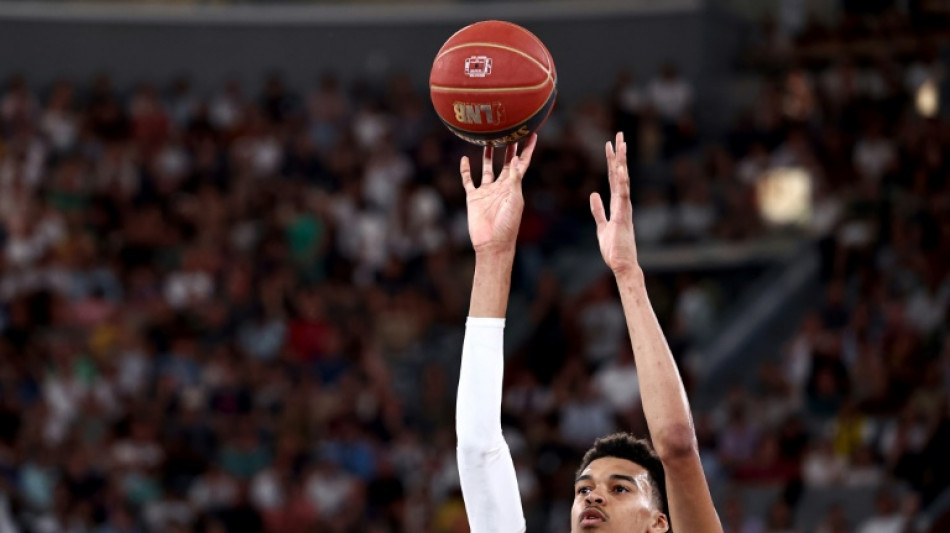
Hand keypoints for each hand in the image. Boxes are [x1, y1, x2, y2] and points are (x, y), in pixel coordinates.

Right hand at [461, 134, 537, 255]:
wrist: (492, 243)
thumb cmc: (507, 225)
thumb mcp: (514, 201)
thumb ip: (514, 180)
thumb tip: (515, 159)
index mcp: (514, 187)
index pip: (522, 164)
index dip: (528, 149)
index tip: (533, 134)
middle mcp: (501, 187)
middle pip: (505, 162)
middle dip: (508, 148)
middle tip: (509, 130)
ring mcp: (487, 191)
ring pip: (487, 168)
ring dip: (487, 155)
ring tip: (488, 139)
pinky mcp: (473, 197)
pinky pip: (468, 180)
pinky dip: (465, 170)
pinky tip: (464, 159)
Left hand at [590, 132, 638, 274]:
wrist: (622, 264)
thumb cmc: (614, 248)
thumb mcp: (602, 226)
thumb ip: (598, 210)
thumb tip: (594, 195)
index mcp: (617, 204)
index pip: (613, 178)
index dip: (611, 161)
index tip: (610, 145)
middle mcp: (622, 203)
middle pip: (619, 174)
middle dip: (619, 155)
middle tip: (619, 135)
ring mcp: (624, 208)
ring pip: (623, 180)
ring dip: (622, 162)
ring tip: (621, 144)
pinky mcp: (622, 217)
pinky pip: (623, 196)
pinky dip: (622, 183)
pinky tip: (620, 170)